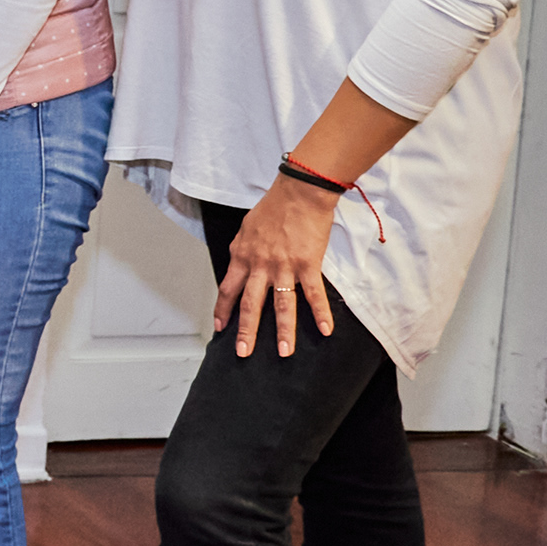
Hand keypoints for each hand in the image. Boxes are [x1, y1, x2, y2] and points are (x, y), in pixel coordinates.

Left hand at [216, 175, 341, 358]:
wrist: (299, 192)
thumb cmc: (274, 207)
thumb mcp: (247, 228)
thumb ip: (243, 250)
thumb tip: (239, 261)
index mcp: (242, 256)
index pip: (228, 289)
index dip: (224, 310)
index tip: (220, 327)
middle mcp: (260, 265)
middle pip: (251, 304)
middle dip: (246, 331)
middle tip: (243, 353)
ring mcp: (284, 267)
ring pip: (282, 305)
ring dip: (283, 331)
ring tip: (284, 352)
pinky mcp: (307, 265)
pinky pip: (313, 294)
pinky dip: (320, 313)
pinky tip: (326, 330)